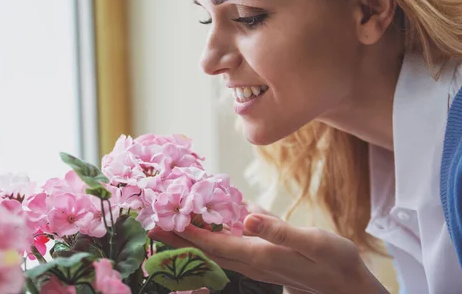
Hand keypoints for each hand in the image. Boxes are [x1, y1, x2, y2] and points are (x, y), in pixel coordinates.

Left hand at [148, 213, 388, 293]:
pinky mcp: (263, 262)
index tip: (165, 221)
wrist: (348, 287)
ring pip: (217, 252)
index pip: (216, 244)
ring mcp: (256, 265)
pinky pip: (230, 251)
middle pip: (209, 250)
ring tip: (171, 226)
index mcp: (260, 256)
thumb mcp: (313, 242)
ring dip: (193, 240)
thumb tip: (248, 217)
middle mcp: (252, 263)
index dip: (190, 233)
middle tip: (154, 225)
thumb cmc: (335, 262)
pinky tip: (209, 229)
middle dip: (181, 238)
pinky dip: (213, 240)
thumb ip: (279, 231)